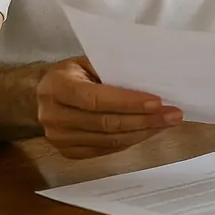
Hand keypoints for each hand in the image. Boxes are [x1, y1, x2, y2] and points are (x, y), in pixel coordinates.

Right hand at [36, 56, 182, 158]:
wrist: (41, 95)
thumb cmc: (71, 74)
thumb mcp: (84, 62)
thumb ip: (109, 69)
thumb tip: (148, 77)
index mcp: (56, 87)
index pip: (96, 99)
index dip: (128, 102)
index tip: (158, 102)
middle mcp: (54, 116)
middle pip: (106, 123)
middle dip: (144, 120)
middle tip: (173, 114)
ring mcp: (59, 138)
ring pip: (109, 140)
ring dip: (142, 132)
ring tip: (167, 123)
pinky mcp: (68, 152)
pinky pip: (106, 150)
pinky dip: (131, 141)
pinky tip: (148, 131)